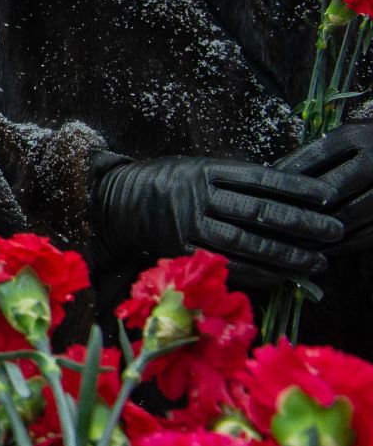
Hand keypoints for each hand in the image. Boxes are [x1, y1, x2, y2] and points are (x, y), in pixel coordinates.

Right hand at [92, 156, 342, 276]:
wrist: (111, 203)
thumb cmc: (161, 182)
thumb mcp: (193, 168)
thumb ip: (231, 179)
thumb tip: (281, 191)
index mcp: (203, 171)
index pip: (261, 179)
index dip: (296, 188)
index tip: (326, 196)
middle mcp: (196, 196)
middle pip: (258, 211)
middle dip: (301, 223)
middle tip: (334, 231)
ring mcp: (187, 224)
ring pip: (245, 241)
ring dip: (285, 253)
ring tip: (316, 261)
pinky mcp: (179, 249)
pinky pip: (224, 263)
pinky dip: (255, 272)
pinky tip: (280, 277)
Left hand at [275, 124, 372, 256]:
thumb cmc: (371, 142)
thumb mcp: (349, 136)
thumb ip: (319, 153)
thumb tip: (273, 177)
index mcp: (358, 135)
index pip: (313, 157)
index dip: (284, 177)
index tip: (258, 192)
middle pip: (329, 190)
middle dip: (297, 209)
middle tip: (267, 226)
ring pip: (347, 216)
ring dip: (316, 233)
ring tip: (289, 245)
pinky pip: (368, 235)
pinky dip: (343, 246)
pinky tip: (323, 252)